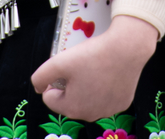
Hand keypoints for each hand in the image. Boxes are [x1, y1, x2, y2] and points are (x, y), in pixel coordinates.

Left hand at [31, 15, 157, 120]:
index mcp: (72, 108)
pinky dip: (105, 87)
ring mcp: (108, 111)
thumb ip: (40, 77)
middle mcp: (89, 115)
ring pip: (88, 99)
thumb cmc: (92, 55)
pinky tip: (109, 73)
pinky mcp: (122, 103)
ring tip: (95, 68)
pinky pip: (106, 97)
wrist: (127, 48)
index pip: (50, 97)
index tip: (67, 67)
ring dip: (87, 87)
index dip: (55, 80)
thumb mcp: (59, 61)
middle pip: (70, 99)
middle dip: (71, 85)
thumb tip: (38, 87)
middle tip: (81, 66)